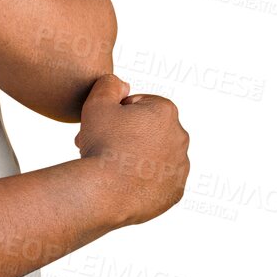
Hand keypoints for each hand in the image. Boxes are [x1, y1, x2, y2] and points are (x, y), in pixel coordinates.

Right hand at [73, 73, 189, 227]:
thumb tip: (122, 84)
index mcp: (165, 111)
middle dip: (125, 135)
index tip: (101, 126)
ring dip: (135, 157)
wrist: (106, 192)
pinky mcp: (175, 191)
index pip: (137, 105)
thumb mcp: (97, 102)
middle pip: (147, 130)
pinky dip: (142, 180)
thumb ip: (109, 84)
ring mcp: (180, 167)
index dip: (114, 113)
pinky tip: (122, 183)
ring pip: (153, 156)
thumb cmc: (102, 144)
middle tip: (99, 146)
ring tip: (109, 166)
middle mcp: (180, 137)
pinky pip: (157, 181)